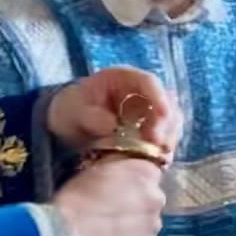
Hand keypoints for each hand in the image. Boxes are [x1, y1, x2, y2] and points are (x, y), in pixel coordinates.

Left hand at [48, 68, 182, 156]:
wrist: (66, 124)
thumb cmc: (70, 109)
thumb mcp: (74, 111)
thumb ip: (92, 116)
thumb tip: (113, 126)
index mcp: (123, 78)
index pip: (148, 82)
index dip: (159, 97)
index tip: (163, 116)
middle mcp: (140, 92)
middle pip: (164, 102)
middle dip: (164, 122)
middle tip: (157, 143)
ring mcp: (146, 111)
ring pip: (168, 120)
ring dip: (167, 136)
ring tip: (158, 154)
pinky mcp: (147, 129)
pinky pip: (162, 136)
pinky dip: (161, 146)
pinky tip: (155, 158)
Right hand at [51, 157, 165, 235]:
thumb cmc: (76, 199)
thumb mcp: (96, 170)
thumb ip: (118, 169)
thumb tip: (124, 174)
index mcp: (146, 172)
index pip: (150, 173)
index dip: (133, 181)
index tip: (121, 188)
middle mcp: (156, 197)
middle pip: (151, 199)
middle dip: (137, 203)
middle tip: (113, 210)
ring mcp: (153, 225)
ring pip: (148, 222)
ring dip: (136, 224)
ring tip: (110, 230)